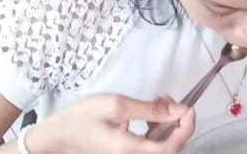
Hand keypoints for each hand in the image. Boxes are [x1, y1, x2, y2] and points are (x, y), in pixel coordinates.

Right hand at [26, 94, 193, 151]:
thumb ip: (150, 109)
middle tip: (168, 98)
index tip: (189, 108)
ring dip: (166, 122)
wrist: (58, 135)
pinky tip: (150, 111)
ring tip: (158, 100)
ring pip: (160, 145)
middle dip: (176, 121)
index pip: (171, 148)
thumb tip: (177, 109)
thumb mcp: (117, 105)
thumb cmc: (83, 119)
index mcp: (129, 151)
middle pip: (168, 147)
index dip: (186, 129)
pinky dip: (155, 127)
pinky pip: (149, 144)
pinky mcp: (125, 152)